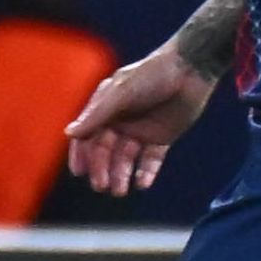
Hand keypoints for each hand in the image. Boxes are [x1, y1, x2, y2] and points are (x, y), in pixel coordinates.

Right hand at [65, 48, 217, 195]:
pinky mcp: (161, 137)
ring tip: (121, 191)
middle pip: (105, 151)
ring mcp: (140, 130)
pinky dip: (146, 172)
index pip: (87, 135)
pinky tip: (142, 184)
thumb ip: (97, 114)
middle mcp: (120, 121)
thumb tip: (69, 132)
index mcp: (106, 108)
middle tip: (102, 186)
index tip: (80, 172)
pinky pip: (150, 159)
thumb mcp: (121, 92)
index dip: (82, 154)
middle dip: (102, 169)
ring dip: (121, 174)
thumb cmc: (152, 74)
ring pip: (125, 158)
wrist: (191, 69)